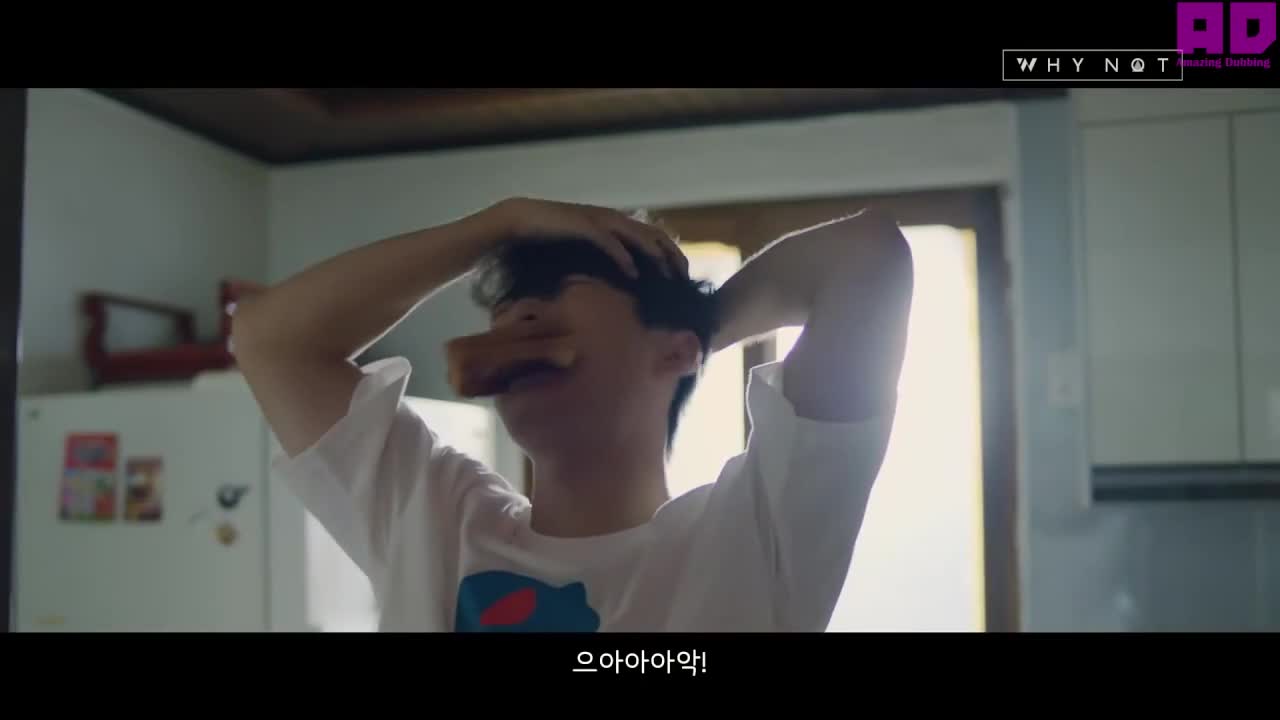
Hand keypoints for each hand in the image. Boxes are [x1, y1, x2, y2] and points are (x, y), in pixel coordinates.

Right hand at [487, 197, 688, 278]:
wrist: (520, 220)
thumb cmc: (551, 236)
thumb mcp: (584, 248)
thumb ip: (602, 258)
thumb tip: (620, 281)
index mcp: (614, 223)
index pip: (652, 235)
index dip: (671, 252)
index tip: (682, 275)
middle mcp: (611, 218)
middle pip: (653, 234)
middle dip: (672, 254)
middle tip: (685, 277)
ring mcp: (598, 220)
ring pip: (637, 235)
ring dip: (655, 255)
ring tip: (668, 275)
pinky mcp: (583, 226)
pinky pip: (609, 242)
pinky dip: (624, 257)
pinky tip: (633, 273)